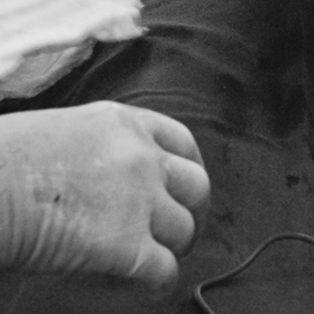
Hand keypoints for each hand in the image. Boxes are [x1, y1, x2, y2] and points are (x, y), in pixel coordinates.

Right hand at [0, 103, 208, 287]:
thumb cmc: (9, 160)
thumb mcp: (67, 130)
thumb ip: (100, 147)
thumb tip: (104, 176)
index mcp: (125, 123)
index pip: (181, 142)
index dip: (188, 169)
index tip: (182, 190)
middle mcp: (142, 157)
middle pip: (196, 185)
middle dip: (191, 211)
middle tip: (177, 231)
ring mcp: (140, 200)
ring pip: (185, 230)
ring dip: (175, 249)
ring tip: (158, 261)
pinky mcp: (128, 247)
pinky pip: (165, 271)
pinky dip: (161, 283)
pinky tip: (148, 288)